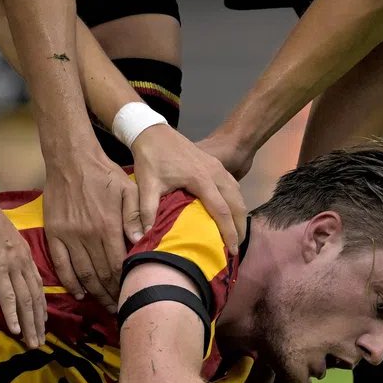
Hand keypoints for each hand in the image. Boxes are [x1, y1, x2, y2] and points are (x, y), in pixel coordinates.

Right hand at [0, 201, 46, 347]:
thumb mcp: (6, 241)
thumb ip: (10, 256)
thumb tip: (8, 268)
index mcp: (26, 257)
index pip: (38, 287)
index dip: (41, 307)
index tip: (43, 323)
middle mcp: (24, 264)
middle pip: (36, 298)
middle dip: (39, 322)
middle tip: (41, 342)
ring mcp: (13, 267)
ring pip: (26, 300)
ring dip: (30, 324)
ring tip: (33, 343)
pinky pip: (8, 295)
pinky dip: (12, 313)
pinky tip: (15, 329)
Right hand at [42, 143, 133, 309]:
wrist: (71, 159)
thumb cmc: (104, 174)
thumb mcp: (129, 189)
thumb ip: (136, 215)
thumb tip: (142, 241)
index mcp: (108, 226)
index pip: (118, 265)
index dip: (125, 284)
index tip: (131, 295)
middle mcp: (87, 235)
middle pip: (101, 275)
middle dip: (111, 295)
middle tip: (119, 308)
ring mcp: (68, 235)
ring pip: (82, 274)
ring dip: (94, 293)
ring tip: (104, 304)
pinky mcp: (54, 233)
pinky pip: (61, 265)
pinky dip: (69, 282)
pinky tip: (79, 292)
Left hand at [131, 124, 246, 248]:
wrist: (153, 131)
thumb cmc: (150, 158)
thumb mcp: (146, 184)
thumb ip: (146, 211)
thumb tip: (142, 237)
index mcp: (201, 179)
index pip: (221, 210)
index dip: (229, 232)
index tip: (232, 251)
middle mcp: (215, 172)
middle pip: (236, 203)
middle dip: (240, 227)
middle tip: (237, 249)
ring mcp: (217, 166)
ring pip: (237, 193)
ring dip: (239, 214)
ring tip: (236, 234)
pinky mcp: (215, 164)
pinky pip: (232, 185)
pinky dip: (235, 202)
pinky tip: (230, 212)